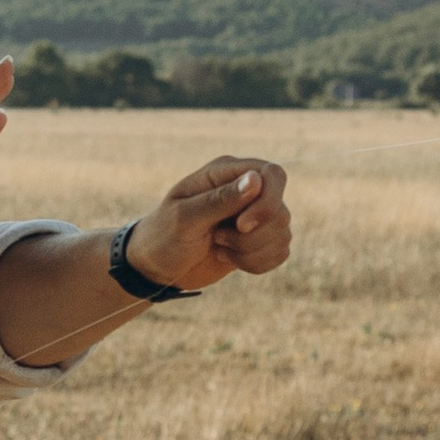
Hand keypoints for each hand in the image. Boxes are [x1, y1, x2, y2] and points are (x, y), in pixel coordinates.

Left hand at [120, 153, 293, 295]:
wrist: (156, 266)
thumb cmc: (163, 235)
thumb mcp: (185, 217)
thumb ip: (220, 199)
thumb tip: (256, 180)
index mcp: (225, 173)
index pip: (273, 175)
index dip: (267, 202)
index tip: (241, 225)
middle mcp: (246, 190)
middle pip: (280, 210)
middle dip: (253, 236)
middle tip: (218, 239)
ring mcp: (255, 216)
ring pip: (283, 233)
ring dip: (251, 251)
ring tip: (220, 248)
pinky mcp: (259, 240)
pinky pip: (280, 252)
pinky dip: (258, 263)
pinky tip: (230, 260)